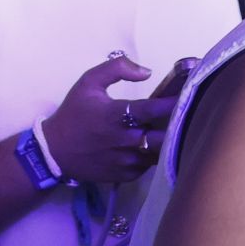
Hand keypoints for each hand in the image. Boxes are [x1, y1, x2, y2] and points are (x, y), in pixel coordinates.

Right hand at [41, 54, 176, 184]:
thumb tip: (147, 71)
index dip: (172, 103)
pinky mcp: (127, 175)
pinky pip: (149, 165)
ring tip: (169, 131)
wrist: (55, 150)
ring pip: (160, 152)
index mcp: (114, 115)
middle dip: (175, 127)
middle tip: (184, 117)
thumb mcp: (87, 83)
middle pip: (163, 136)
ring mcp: (127, 161)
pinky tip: (148, 146)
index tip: (189, 95)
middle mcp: (123, 140)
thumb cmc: (74, 113)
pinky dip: (152, 155)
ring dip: (165, 142)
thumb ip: (115, 69)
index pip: (151, 109)